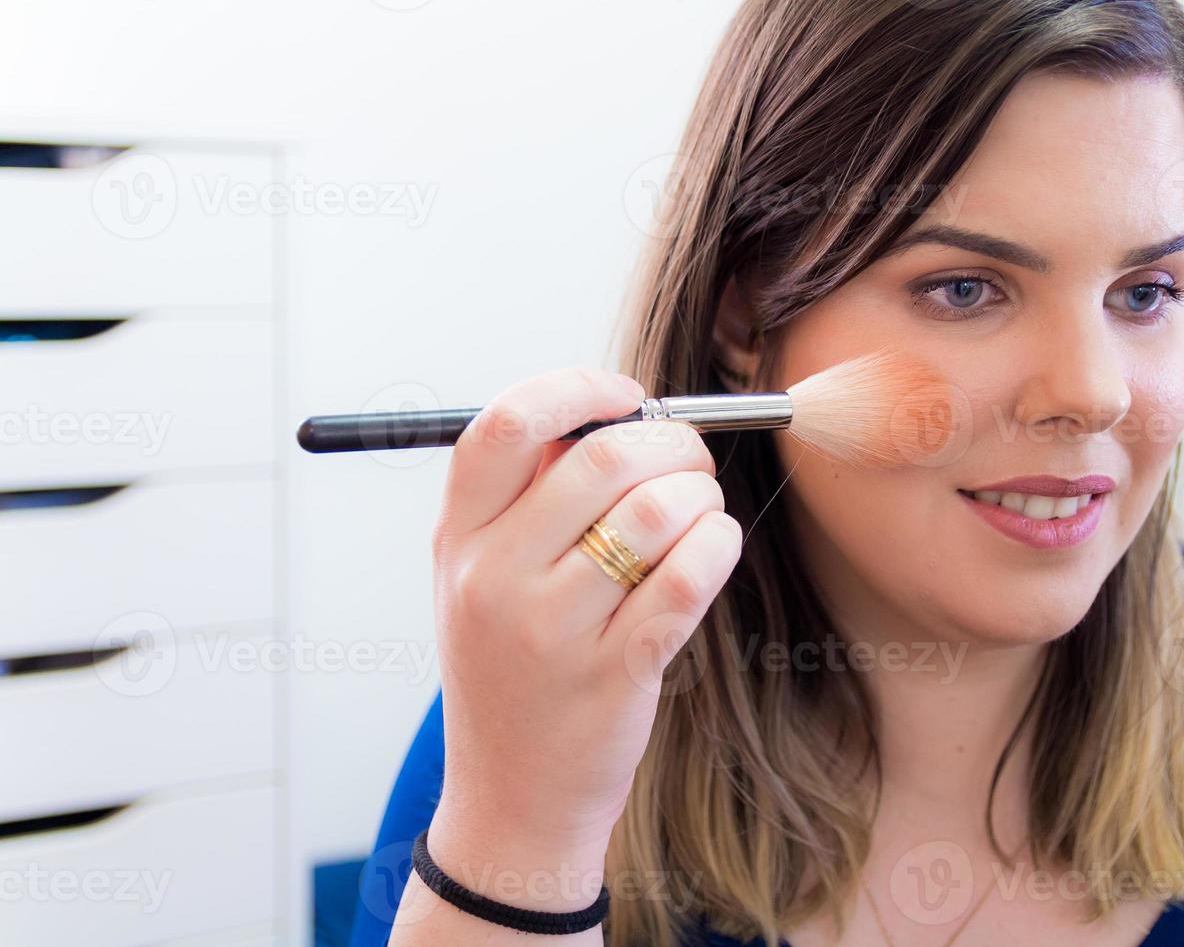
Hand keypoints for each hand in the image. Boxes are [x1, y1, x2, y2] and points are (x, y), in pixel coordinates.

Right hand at [424, 366, 741, 910]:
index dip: (575, 390)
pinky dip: (717, 542)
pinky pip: (687, 577)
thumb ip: (527, 497)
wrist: (511, 802)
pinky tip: (715, 542)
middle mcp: (494, 579)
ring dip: (700, 493)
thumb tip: (606, 413)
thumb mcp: (480, 581)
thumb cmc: (511, 673)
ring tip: (701, 508)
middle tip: (689, 457)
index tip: (626, 397)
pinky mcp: (615, 673)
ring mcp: (552, 631)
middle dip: (669, 441)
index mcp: (457, 541)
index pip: (501, 426)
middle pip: (599, 459)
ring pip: (653, 512)